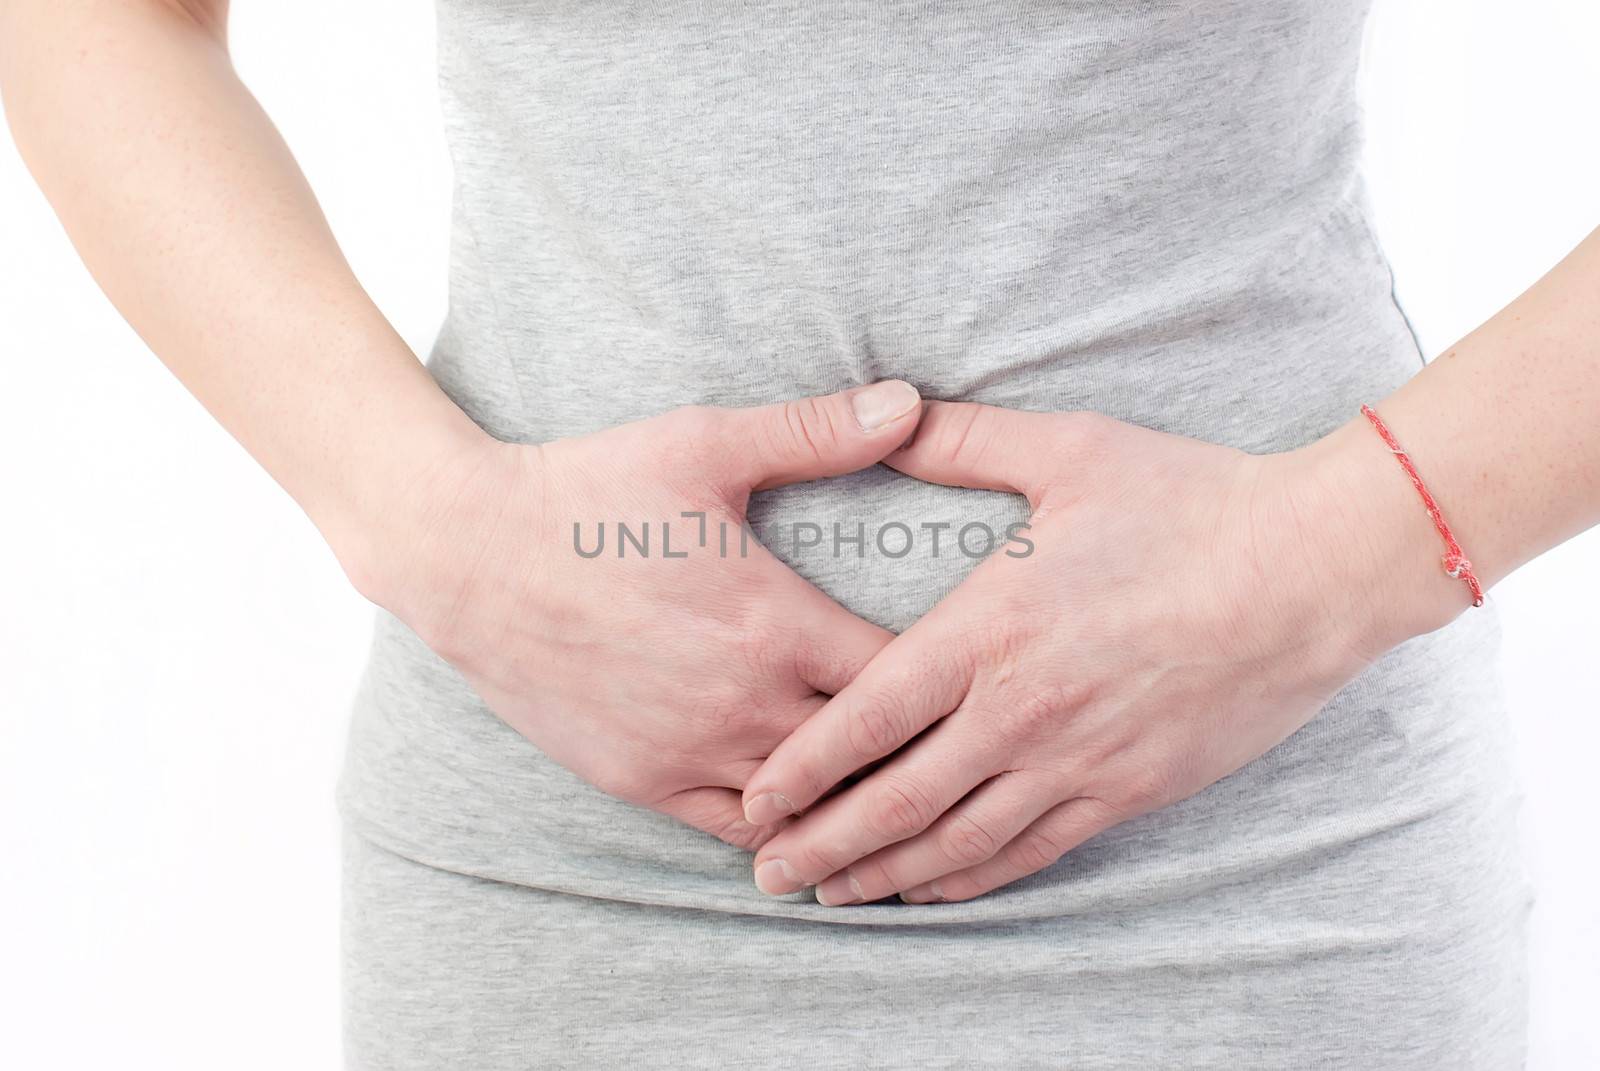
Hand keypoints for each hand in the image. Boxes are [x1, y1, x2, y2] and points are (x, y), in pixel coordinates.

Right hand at [351, 380, 922, 849]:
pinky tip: (807, 807)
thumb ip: (815, 431)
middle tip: (955, 735)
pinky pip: (738, 829)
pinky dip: (780, 822)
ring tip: (896, 782)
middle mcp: (744, 704)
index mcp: (776, 625)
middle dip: (915, 745)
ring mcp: (691, 751)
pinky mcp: (642, 781)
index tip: (972, 667)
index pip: (904, 680)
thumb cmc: (589, 492)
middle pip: (869, 757)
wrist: (467, 552)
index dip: (949, 680)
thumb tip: (911, 402)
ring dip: (854, 794)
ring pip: (809, 807)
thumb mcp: (705, 444)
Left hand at [740, 401, 1427, 902]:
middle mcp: (1019, 709)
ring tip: (832, 894)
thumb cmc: (1190, 503)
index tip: (751, 799)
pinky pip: (1031, 850)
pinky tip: (933, 888)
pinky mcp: (1128, 789)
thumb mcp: (1067, 450)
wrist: (1314, 569)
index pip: (865, 716)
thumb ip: (962, 442)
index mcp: (988, 628)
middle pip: (894, 797)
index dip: (800, 767)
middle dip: (821, 841)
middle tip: (767, 871)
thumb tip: (885, 413)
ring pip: (956, 839)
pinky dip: (971, 877)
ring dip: (884, 871)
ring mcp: (1076, 759)